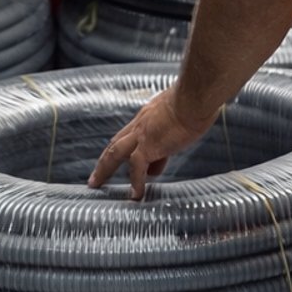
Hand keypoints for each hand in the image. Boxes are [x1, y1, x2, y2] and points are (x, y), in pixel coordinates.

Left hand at [89, 86, 216, 200]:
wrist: (195, 96)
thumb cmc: (196, 100)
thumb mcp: (182, 115)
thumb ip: (175, 130)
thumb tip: (172, 148)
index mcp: (149, 115)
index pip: (134, 134)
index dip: (126, 148)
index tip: (123, 161)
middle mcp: (141, 123)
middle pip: (116, 143)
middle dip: (105, 159)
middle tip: (95, 175)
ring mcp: (143, 134)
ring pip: (115, 153)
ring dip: (104, 169)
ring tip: (96, 184)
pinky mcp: (150, 145)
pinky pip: (137, 167)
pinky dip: (136, 182)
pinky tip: (136, 195)